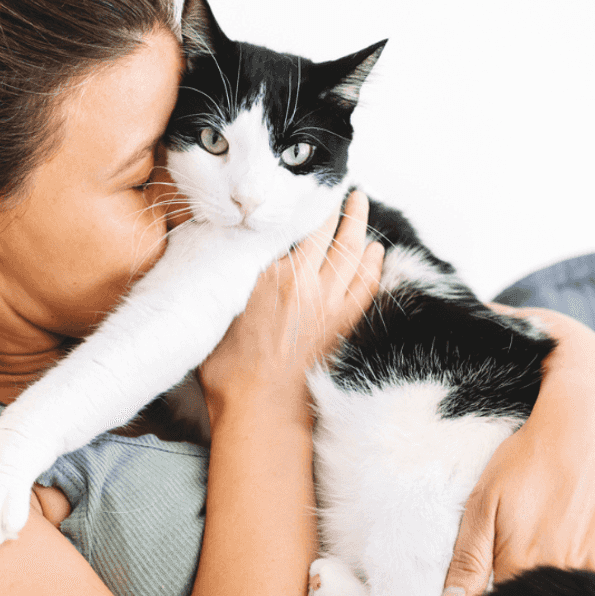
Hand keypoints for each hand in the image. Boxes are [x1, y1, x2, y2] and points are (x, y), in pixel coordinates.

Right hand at [197, 190, 384, 426]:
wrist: (261, 409)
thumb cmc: (229, 368)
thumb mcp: (217, 310)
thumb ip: (228, 276)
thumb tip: (223, 252)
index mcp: (273, 275)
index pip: (294, 226)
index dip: (303, 204)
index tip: (304, 188)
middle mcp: (307, 282)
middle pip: (330, 232)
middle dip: (339, 206)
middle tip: (343, 186)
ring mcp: (331, 303)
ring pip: (354, 253)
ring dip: (360, 226)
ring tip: (361, 203)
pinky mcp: (344, 324)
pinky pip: (368, 285)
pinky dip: (375, 265)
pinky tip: (377, 252)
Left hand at [440, 304, 594, 595]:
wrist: (586, 432)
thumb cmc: (527, 464)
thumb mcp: (483, 504)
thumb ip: (468, 562)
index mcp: (524, 566)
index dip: (500, 593)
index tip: (504, 567)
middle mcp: (566, 574)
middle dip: (530, 585)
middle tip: (534, 539)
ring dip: (561, 579)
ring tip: (557, 534)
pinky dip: (591, 575)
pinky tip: (581, 540)